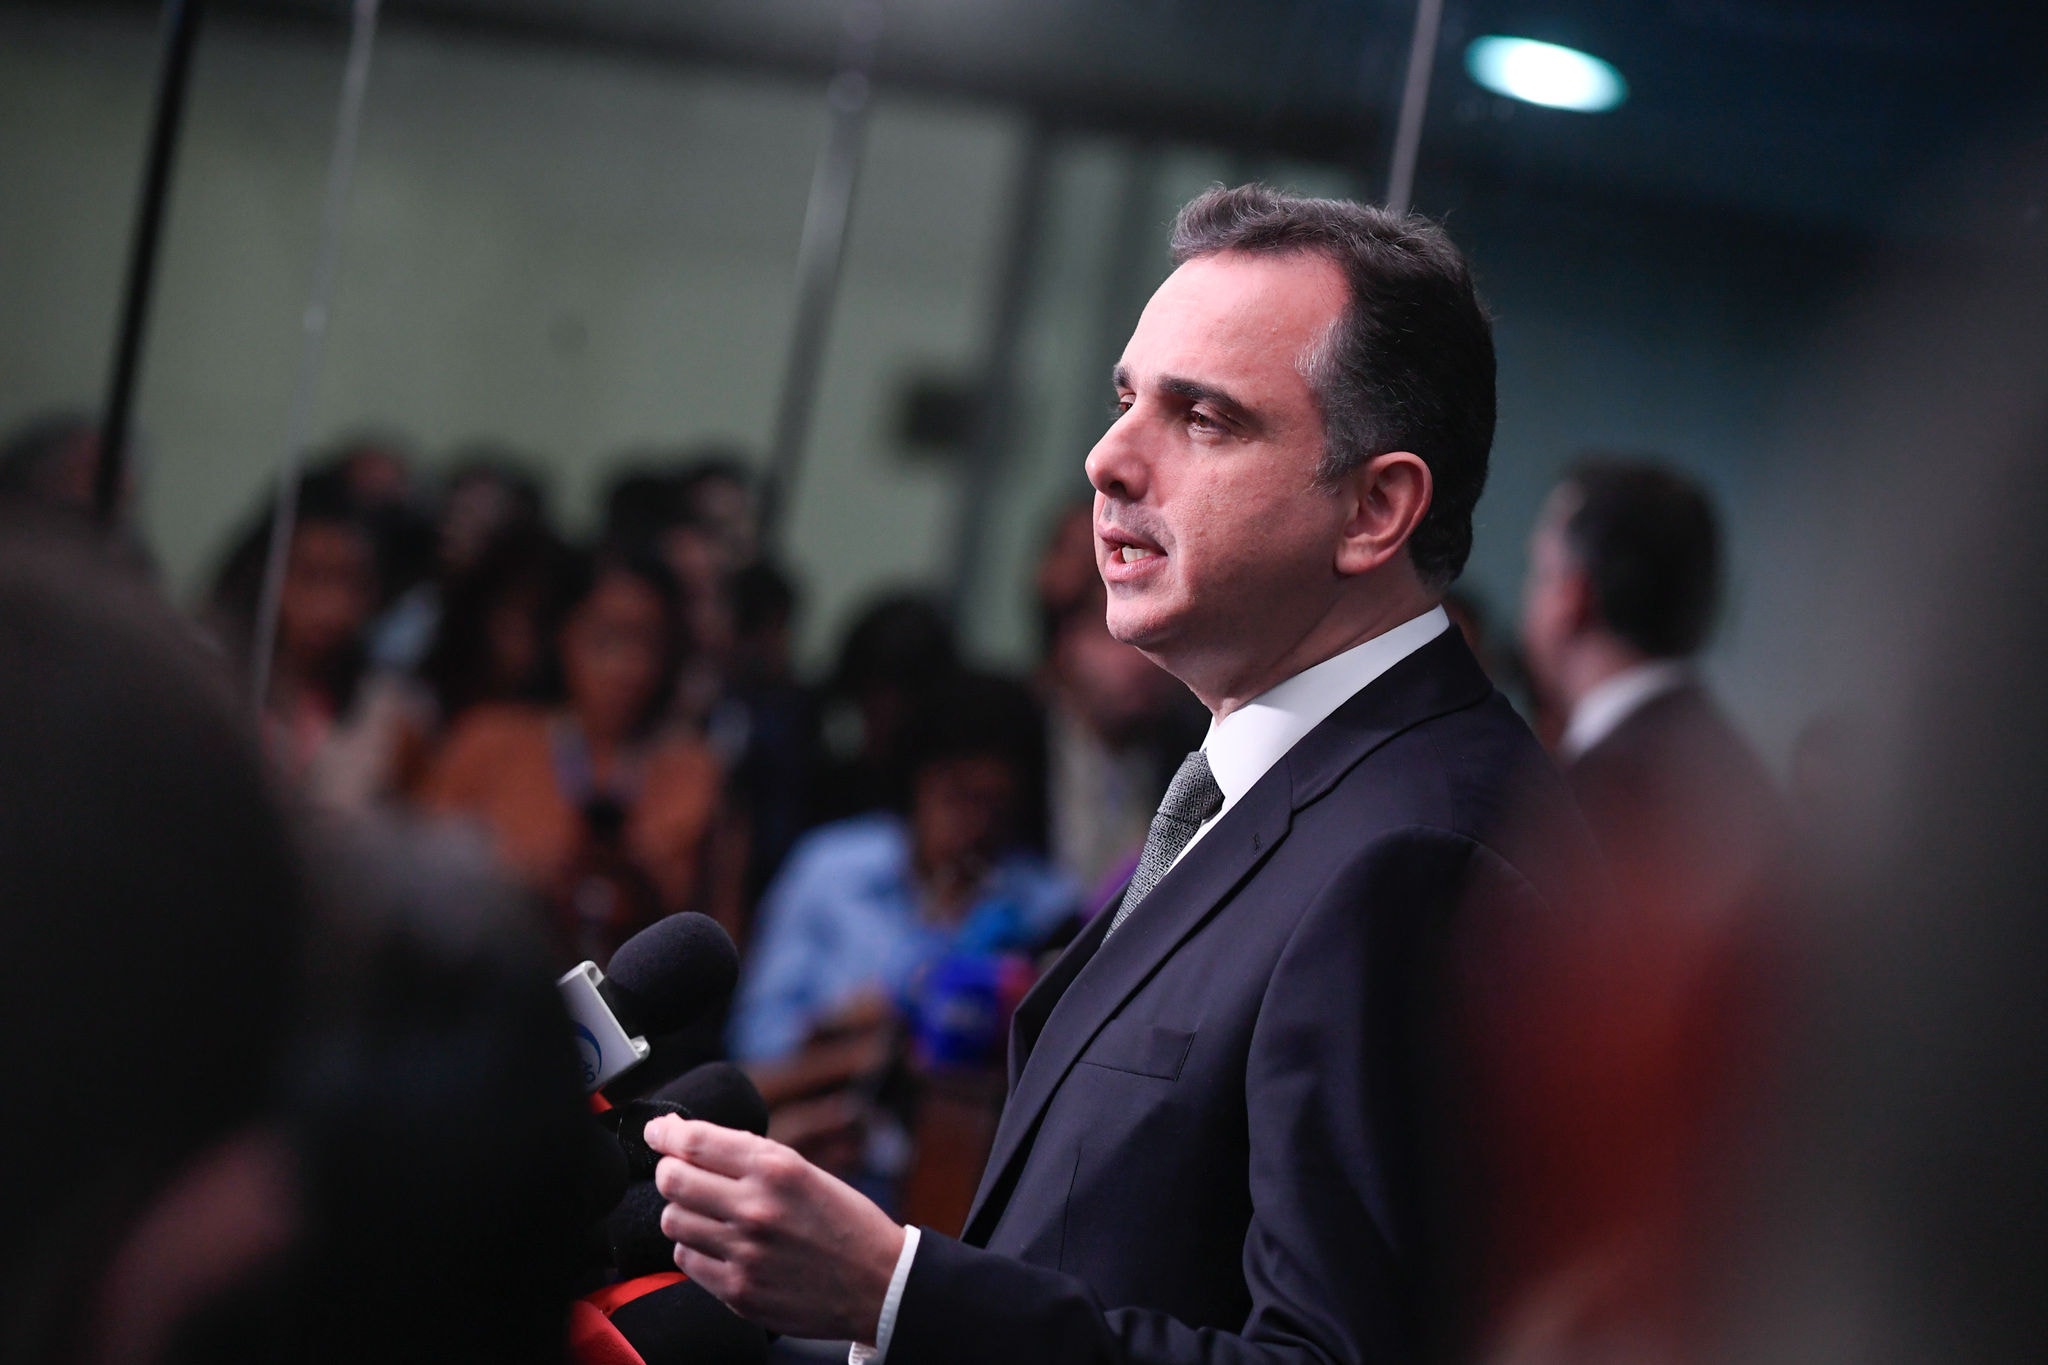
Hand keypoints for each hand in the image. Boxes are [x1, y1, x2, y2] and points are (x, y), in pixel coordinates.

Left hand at [644, 1115, 905, 1341]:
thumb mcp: (805, 1172)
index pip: (695, 1142)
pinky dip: (696, 1248)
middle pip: (672, 1181)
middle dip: (669, 1170)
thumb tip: (688, 1140)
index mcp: (777, 1169)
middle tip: (677, 1171)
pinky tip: (719, 1245)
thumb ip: (750, 1157)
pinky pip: (687, 1260)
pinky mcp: (739, 1291)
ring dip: (683, 1212)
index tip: (657, 1131)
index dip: (665, 1132)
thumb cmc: (845, 1222)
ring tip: (707, 1213)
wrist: (881, 1285)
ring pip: (673, 1221)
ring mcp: (745, 1254)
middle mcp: (757, 1208)